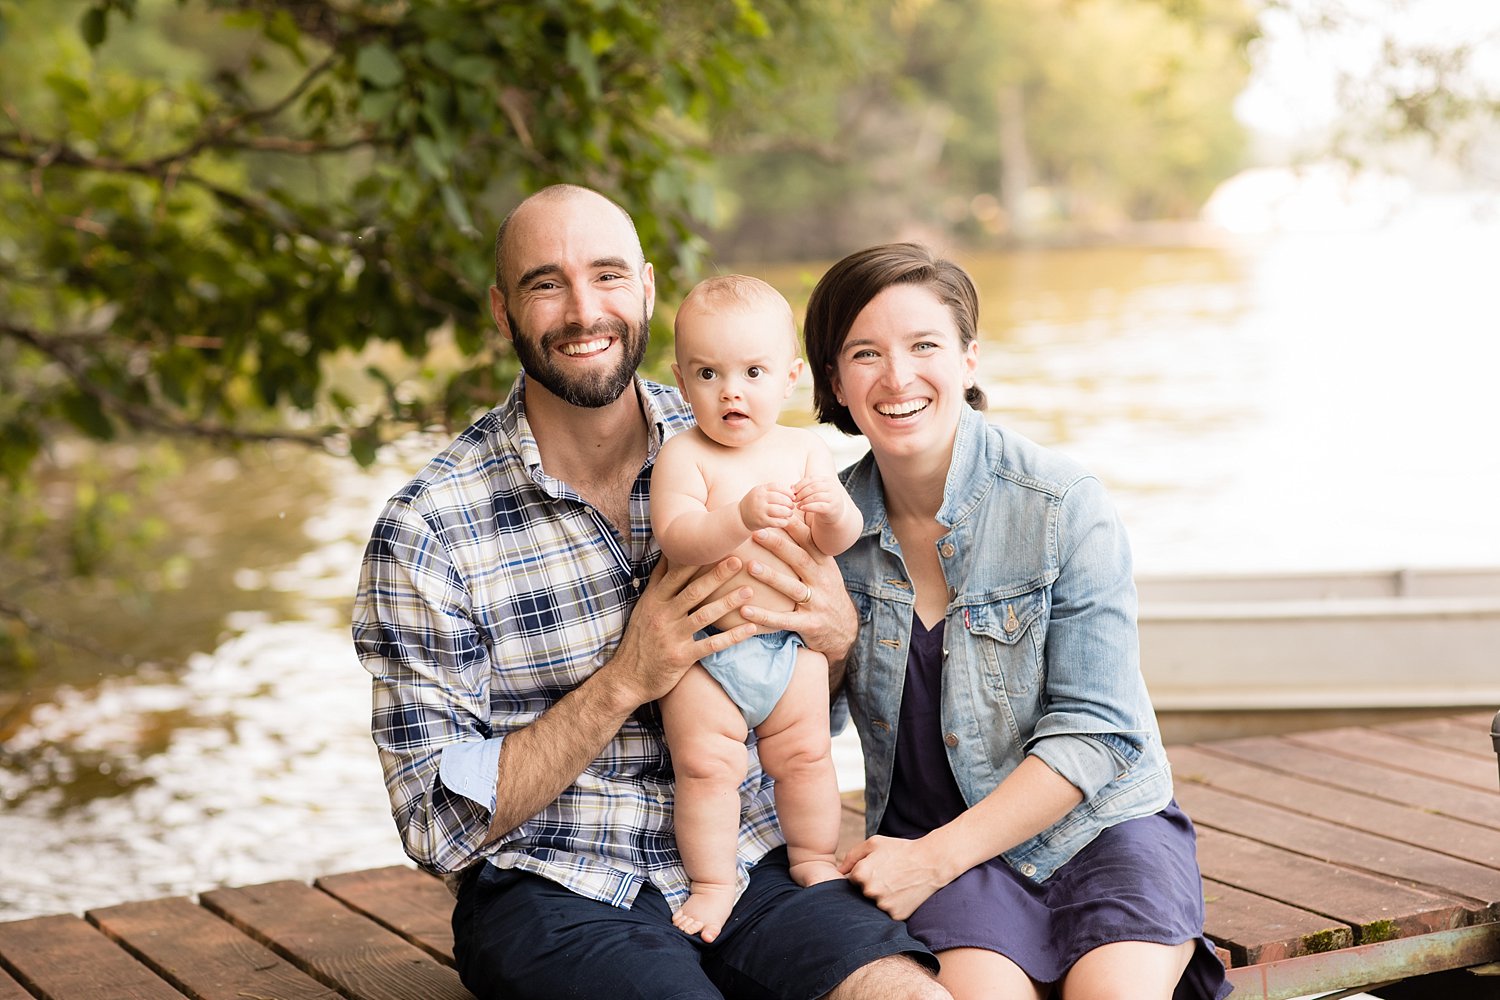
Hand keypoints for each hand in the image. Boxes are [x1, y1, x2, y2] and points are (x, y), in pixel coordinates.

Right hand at [607, 556, 757, 705]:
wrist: (627, 678)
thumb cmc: (639, 639)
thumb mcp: (643, 608)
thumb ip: (657, 582)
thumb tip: (667, 552)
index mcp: (654, 601)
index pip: (675, 575)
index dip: (695, 560)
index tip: (714, 545)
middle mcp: (662, 616)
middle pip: (693, 591)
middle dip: (717, 576)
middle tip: (738, 561)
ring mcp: (672, 637)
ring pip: (704, 615)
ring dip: (728, 603)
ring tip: (749, 591)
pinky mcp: (681, 657)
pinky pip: (711, 644)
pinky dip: (732, 637)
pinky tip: (750, 628)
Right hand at [738, 483, 796, 530]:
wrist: (740, 516)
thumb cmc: (755, 503)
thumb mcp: (761, 493)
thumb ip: (774, 491)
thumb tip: (792, 491)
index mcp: (760, 489)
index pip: (777, 487)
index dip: (788, 492)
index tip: (792, 497)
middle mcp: (759, 499)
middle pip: (780, 498)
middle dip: (789, 503)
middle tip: (792, 506)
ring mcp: (760, 510)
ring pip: (780, 510)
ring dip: (788, 512)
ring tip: (789, 513)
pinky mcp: (761, 521)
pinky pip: (777, 522)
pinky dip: (783, 522)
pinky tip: (785, 521)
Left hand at [739, 521, 854, 659]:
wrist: (845, 631)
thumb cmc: (827, 594)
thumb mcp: (824, 571)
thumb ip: (808, 551)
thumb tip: (788, 521)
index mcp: (824, 565)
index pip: (809, 542)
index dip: (794, 527)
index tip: (777, 511)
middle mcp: (822, 581)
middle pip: (800, 560)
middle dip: (778, 545)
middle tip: (757, 532)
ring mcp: (817, 603)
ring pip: (792, 588)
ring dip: (771, 576)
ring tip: (750, 566)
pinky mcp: (809, 624)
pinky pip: (784, 620)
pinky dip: (764, 616)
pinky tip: (745, 610)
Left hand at [792, 475, 845, 523]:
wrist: (834, 515)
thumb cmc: (822, 502)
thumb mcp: (814, 492)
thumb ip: (804, 488)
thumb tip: (791, 487)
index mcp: (827, 480)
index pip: (811, 479)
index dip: (800, 484)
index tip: (792, 490)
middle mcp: (832, 487)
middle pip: (813, 487)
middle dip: (801, 493)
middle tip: (794, 499)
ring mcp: (834, 497)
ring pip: (816, 496)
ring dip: (804, 501)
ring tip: (797, 505)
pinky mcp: (832, 508)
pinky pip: (819, 506)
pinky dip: (808, 507)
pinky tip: (802, 508)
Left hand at [839, 834, 950, 920]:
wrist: (930, 862)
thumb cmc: (900, 849)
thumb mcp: (874, 843)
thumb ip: (852, 856)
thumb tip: (838, 871)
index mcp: (860, 873)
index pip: (852, 880)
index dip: (864, 874)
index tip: (878, 869)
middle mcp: (869, 891)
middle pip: (862, 894)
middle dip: (871, 886)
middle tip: (888, 877)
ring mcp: (882, 905)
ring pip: (874, 905)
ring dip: (881, 897)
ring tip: (896, 884)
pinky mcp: (896, 915)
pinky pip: (888, 913)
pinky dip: (893, 906)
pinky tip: (902, 894)